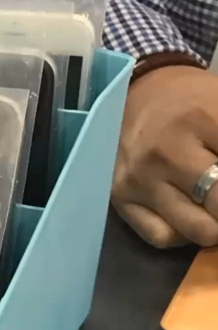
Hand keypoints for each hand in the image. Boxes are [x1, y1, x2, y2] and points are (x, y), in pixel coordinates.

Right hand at [112, 65, 217, 247]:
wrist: (138, 93)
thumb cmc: (194, 101)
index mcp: (202, 119)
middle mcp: (167, 152)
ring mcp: (140, 179)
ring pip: (198, 229)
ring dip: (216, 224)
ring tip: (215, 208)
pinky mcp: (120, 198)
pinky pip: (162, 236)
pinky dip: (183, 233)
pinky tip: (188, 214)